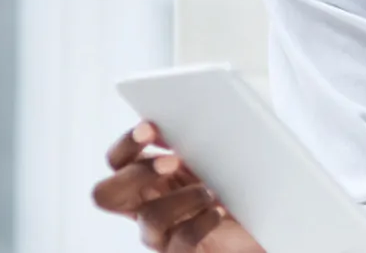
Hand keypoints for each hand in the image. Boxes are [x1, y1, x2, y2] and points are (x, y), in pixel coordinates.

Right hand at [93, 122, 264, 252]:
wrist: (259, 225)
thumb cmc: (233, 186)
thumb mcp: (213, 158)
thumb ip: (191, 141)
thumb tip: (176, 123)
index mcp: (148, 178)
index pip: (117, 161)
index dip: (126, 144)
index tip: (151, 128)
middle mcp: (145, 207)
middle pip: (106, 194)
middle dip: (137, 174)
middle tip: (173, 161)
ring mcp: (161, 235)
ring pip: (150, 218)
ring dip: (183, 199)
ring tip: (210, 191)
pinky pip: (180, 242)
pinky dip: (201, 223)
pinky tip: (218, 212)